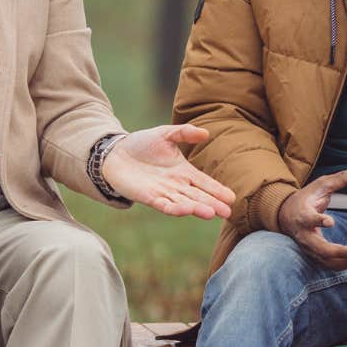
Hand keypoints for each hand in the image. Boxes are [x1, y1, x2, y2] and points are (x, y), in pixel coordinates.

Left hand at [100, 124, 235, 218]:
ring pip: (184, 202)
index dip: (217, 190)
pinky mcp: (148, 197)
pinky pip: (164, 204)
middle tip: (228, 213)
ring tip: (211, 213)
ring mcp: (163, 192)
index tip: (231, 198)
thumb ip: (184, 133)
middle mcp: (176, 185)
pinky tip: (186, 210)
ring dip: (197, 208)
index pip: (205, 183)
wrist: (115, 153)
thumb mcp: (166, 134)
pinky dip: (175, 208)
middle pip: (198, 196)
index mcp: (183, 171)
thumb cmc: (142, 144)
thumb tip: (205, 133)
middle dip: (213, 204)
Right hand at [277, 159, 346, 269]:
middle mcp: (304, 234)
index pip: (308, 219)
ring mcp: (309, 247)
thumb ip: (343, 177)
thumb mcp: (323, 185)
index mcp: (303, 214)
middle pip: (320, 248)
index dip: (318, 221)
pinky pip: (330, 264)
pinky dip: (346, 264)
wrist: (287, 215)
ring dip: (346, 260)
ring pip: (326, 260)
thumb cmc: (306, 198)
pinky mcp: (315, 255)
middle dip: (340, 251)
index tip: (330, 221)